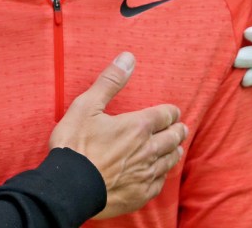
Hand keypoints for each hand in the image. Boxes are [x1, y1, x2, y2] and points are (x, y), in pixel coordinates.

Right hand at [49, 52, 186, 218]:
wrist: (70, 187)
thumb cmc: (75, 144)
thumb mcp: (87, 105)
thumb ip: (110, 81)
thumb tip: (128, 58)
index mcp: (137, 127)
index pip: (164, 115)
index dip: (170, 112)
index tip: (174, 111)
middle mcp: (147, 150)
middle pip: (172, 138)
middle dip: (178, 131)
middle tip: (182, 128)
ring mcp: (145, 174)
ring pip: (169, 161)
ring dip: (174, 152)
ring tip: (176, 149)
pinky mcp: (139, 194)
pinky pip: (159, 183)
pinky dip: (162, 175)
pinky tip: (160, 174)